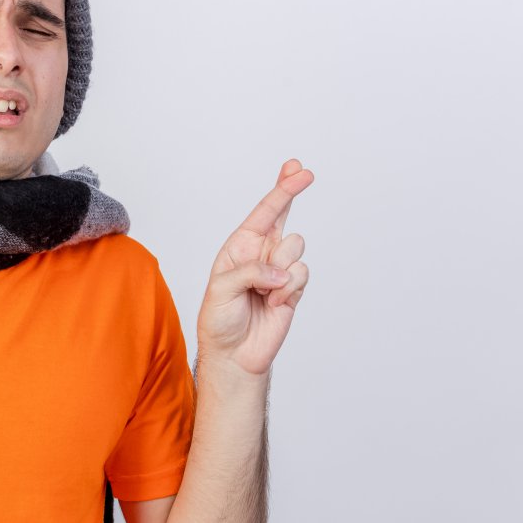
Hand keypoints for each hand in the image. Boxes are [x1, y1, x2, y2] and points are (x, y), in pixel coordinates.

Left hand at [195, 159, 313, 376]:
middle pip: (285, 216)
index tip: (298, 169)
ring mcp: (280, 270)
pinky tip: (272, 304)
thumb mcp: (221, 290)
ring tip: (262, 291)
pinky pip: (301, 275)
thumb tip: (281, 271)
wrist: (234, 353)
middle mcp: (262, 253)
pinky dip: (287, 290)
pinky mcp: (294, 289)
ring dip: (279, 268)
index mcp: (240, 246)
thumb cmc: (219, 318)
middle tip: (304, 174)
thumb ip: (248, 272)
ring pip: (295, 247)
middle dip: (292, 193)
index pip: (264, 212)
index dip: (282, 189)